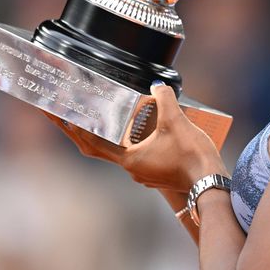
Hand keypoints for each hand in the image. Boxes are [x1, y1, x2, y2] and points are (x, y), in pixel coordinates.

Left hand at [45, 83, 226, 190]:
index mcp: (129, 158)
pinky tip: (139, 131)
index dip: (74, 129)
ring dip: (109, 137)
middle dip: (83, 133)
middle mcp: (132, 169)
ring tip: (102, 119)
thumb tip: (158, 85)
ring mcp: (144, 174)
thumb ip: (164, 99)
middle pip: (99, 149)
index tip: (58, 117)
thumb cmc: (192, 157)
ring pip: (120, 152)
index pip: (92, 143)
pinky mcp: (157, 174)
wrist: (211, 185)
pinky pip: (137, 156)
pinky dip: (130, 143)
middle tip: (66, 117)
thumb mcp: (177, 121)